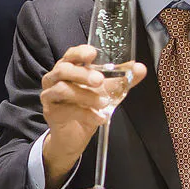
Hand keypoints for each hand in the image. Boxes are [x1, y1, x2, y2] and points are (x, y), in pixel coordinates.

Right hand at [40, 44, 147, 187]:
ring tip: (104, 103)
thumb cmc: (87, 107)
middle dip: (82, 74)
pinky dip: (86, 114)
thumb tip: (140, 68)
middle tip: (99, 80)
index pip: (71, 55)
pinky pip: (67, 110)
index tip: (93, 54)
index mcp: (68, 68)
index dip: (80, 52)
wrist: (74, 136)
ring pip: (62, 89)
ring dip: (85, 96)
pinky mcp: (51, 112)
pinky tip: (100, 118)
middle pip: (63, 69)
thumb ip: (122, 80)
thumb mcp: (107, 92)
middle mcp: (55, 79)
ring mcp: (50, 95)